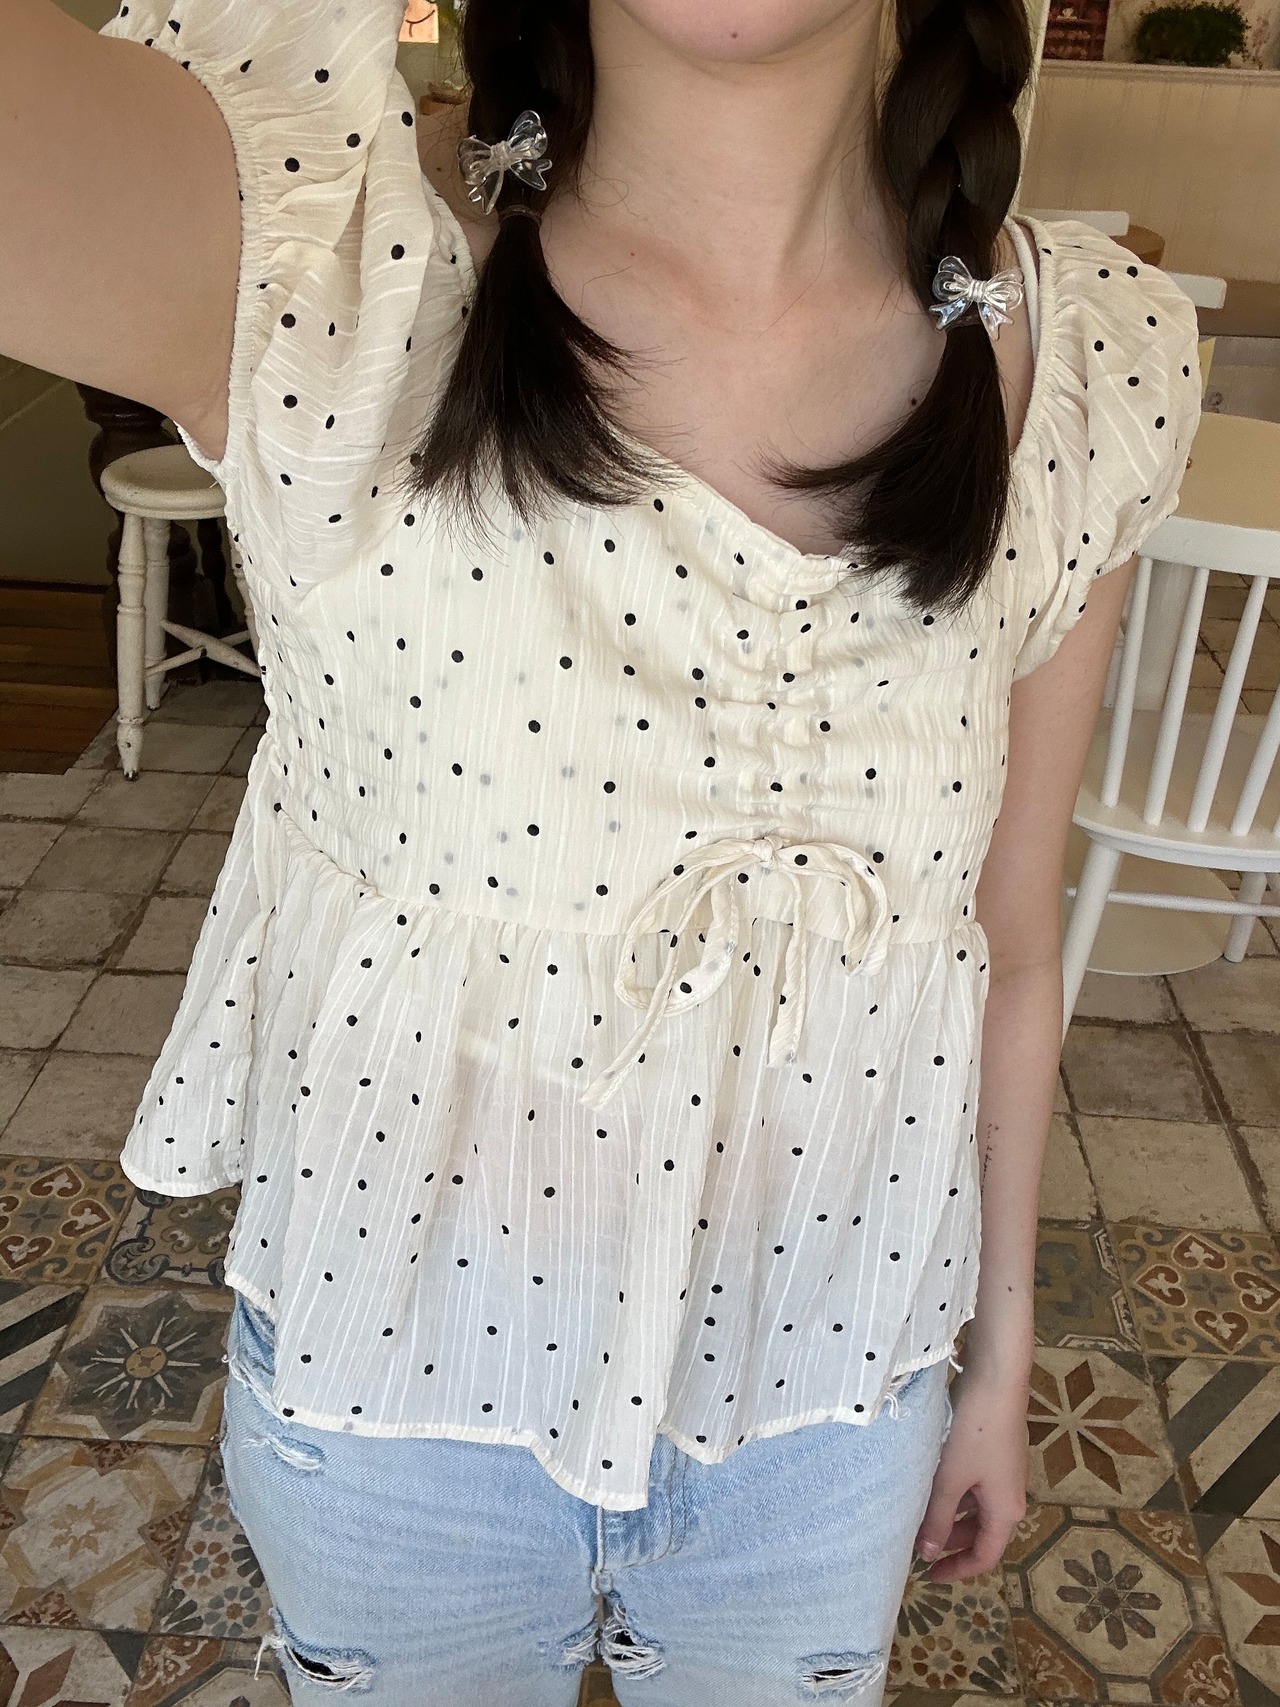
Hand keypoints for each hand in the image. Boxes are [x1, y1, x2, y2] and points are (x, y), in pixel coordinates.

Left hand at [912, 1368, 1028, 1581]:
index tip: (929, 1576)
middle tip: (918, 1545)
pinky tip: (931, 1483)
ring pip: (976, 1508)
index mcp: (1006, 1511)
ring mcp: (1005, 1472)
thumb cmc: (974, 1432)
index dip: (958, 1570)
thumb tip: (928, 1553)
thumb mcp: (950, 1478)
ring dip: (950, 1516)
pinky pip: (976, 1485)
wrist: (997, 1380)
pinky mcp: (996, 1451)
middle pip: (982, 1533)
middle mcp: (1011, 1496)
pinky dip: (955, 1493)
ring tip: (918, 1515)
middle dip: (951, 1543)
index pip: (985, 1557)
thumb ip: (938, 1517)